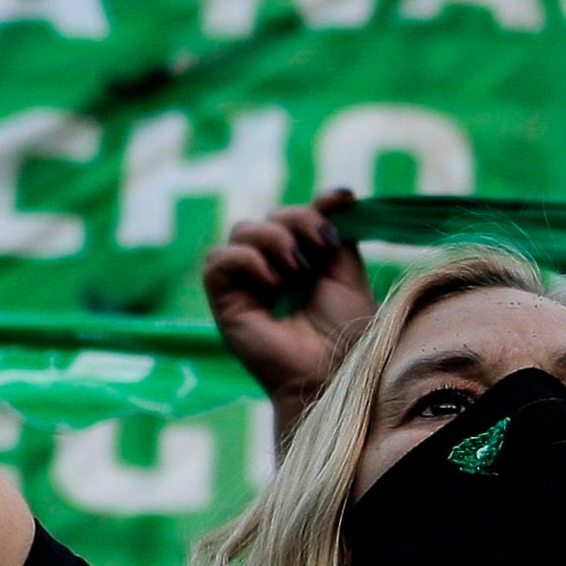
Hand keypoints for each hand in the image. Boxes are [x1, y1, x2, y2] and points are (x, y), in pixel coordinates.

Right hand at [203, 193, 378, 407]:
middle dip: (298, 221)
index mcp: (300, 261)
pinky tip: (273, 283)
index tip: (344, 199)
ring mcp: (245, 285)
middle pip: (268, 217)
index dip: (317, 204)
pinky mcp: (223, 302)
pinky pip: (218, 260)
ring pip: (242, 230)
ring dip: (274, 239)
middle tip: (321, 249)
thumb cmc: (345, 330)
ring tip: (297, 271)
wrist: (331, 371)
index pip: (296, 216)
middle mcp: (270, 269)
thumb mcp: (348, 271)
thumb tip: (340, 195)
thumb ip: (337, 232)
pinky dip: (247, 260)